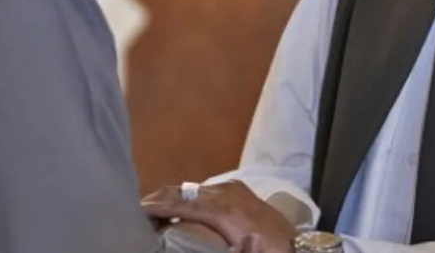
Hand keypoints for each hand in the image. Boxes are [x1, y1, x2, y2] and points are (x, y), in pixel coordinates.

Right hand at [143, 181, 297, 252]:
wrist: (299, 249)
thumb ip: (214, 248)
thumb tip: (185, 242)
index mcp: (225, 212)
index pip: (183, 204)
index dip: (158, 206)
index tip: (137, 209)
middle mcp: (226, 194)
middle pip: (184, 191)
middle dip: (159, 198)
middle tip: (135, 207)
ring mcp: (233, 189)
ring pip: (194, 188)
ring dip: (172, 196)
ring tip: (151, 207)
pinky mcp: (239, 190)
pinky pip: (207, 190)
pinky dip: (189, 195)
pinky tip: (180, 204)